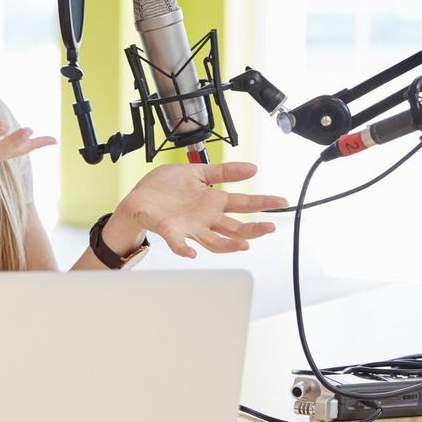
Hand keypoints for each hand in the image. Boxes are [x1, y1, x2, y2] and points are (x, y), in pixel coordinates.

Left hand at [109, 162, 286, 258]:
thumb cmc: (166, 187)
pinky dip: (185, 249)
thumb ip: (224, 171)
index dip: (263, 203)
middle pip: (235, 228)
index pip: (244, 204)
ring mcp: (190, 227)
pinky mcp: (170, 230)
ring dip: (228, 245)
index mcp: (213, 201)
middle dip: (253, 230)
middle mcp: (206, 218)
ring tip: (243, 245)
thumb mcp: (198, 171)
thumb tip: (252, 168)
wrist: (139, 197)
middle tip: (270, 228)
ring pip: (214, 241)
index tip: (282, 202)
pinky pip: (179, 243)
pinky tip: (191, 253)